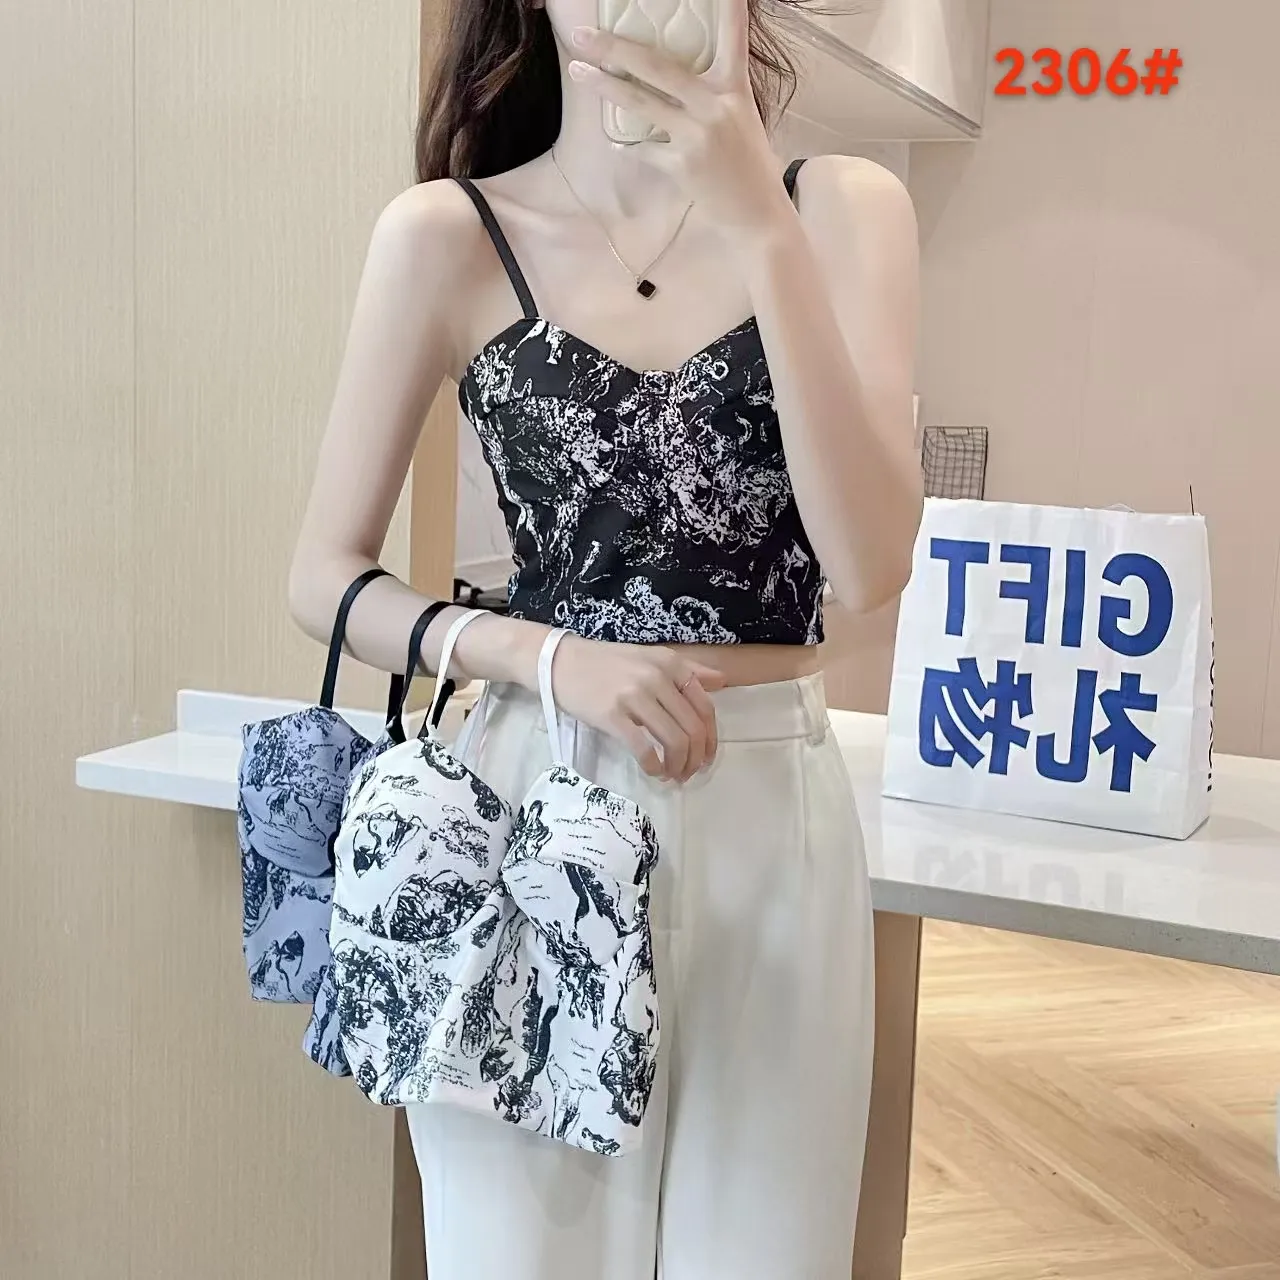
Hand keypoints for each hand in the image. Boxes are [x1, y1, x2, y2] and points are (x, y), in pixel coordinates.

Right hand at [551, 634, 725, 782]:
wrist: (561, 662)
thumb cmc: (607, 663)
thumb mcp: (651, 658)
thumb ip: (688, 670)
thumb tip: (721, 681)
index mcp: (670, 664)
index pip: (705, 707)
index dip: (710, 738)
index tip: (705, 756)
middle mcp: (656, 678)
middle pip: (692, 728)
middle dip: (696, 758)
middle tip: (689, 773)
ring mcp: (634, 697)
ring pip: (673, 741)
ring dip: (678, 766)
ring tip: (672, 775)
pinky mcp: (612, 716)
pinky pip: (643, 749)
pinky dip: (654, 767)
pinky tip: (653, 772)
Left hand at [566, 6, 794, 244]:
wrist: (758, 216)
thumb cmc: (749, 167)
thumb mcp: (740, 120)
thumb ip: (711, 96)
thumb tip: (669, 80)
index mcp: (734, 90)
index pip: (733, 38)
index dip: (728, 8)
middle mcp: (714, 106)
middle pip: (657, 67)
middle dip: (616, 48)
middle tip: (584, 35)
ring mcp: (696, 135)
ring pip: (640, 103)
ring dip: (605, 86)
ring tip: (579, 71)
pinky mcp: (681, 164)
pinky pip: (644, 148)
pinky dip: (632, 146)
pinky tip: (623, 144)